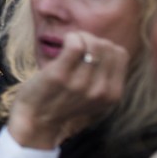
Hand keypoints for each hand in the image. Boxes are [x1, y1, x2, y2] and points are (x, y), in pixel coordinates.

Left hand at [7, 30, 128, 148]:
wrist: (36, 121)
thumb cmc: (62, 102)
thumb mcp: (93, 96)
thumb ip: (104, 77)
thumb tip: (104, 46)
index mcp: (112, 94)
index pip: (120, 54)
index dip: (105, 45)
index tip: (89, 49)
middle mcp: (100, 90)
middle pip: (107, 46)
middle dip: (92, 38)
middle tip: (76, 43)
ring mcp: (80, 83)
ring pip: (92, 43)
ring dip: (79, 36)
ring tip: (69, 42)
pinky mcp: (60, 75)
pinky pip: (74, 44)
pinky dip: (70, 37)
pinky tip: (63, 43)